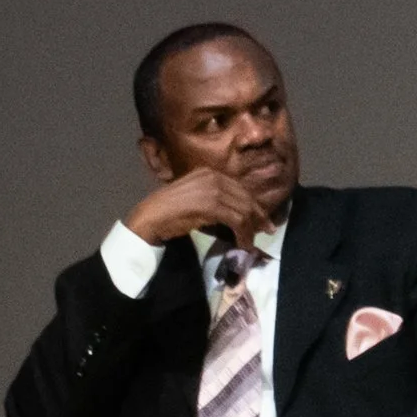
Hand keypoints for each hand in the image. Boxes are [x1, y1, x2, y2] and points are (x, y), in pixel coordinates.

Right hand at [124, 167, 270, 247]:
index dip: (255, 205)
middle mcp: (213, 177)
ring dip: (251, 230)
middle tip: (267, 231)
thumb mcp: (197, 197)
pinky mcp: (211, 205)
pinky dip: (243, 234)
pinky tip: (242, 244)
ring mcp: (212, 189)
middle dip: (258, 217)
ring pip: (244, 210)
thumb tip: (241, 212)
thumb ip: (217, 198)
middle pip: (246, 198)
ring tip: (250, 243)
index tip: (262, 219)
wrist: (150, 217)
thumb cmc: (171, 211)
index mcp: (210, 172)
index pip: (241, 188)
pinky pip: (237, 220)